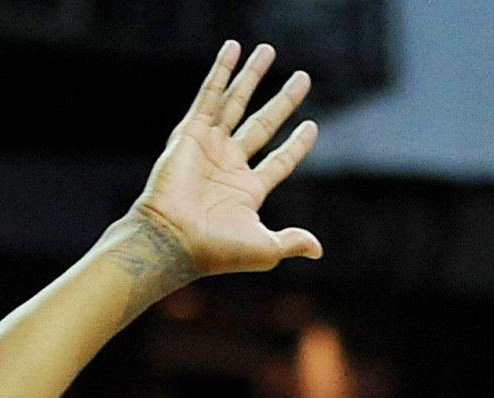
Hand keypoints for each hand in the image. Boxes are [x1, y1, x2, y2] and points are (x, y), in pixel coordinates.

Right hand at [126, 40, 322, 283]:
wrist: (176, 240)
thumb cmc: (217, 251)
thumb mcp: (265, 249)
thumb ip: (291, 242)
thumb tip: (318, 249)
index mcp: (248, 191)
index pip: (280, 161)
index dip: (296, 145)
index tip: (312, 125)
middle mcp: (230, 165)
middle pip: (263, 124)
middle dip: (283, 102)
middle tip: (304, 78)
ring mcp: (210, 146)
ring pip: (237, 103)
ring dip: (253, 77)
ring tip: (269, 51)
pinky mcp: (191, 133)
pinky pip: (210, 96)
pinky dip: (221, 72)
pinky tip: (233, 50)